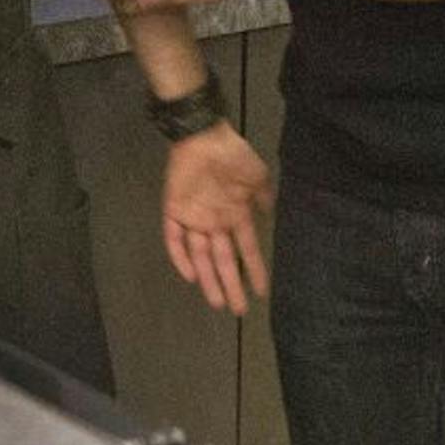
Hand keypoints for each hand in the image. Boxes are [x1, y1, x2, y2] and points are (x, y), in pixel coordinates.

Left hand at [162, 123, 273, 314]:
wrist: (202, 134)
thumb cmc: (232, 155)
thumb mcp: (257, 175)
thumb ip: (264, 197)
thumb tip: (270, 214)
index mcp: (236, 214)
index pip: (247, 249)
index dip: (255, 270)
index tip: (262, 292)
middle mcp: (215, 222)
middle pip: (223, 260)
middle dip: (231, 284)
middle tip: (238, 309)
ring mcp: (194, 219)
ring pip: (200, 256)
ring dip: (208, 278)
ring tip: (217, 302)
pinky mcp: (173, 211)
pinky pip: (175, 239)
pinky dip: (181, 257)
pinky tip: (190, 274)